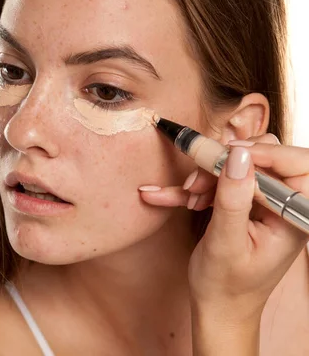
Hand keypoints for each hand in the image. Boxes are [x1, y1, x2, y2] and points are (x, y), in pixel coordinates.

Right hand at [140, 134, 308, 353]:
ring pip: (238, 165)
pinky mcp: (245, 204)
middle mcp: (284, 205)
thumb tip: (238, 156)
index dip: (263, 153)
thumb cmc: (227, 286)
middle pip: (264, 158)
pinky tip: (164, 195)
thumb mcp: (226, 242)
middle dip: (225, 164)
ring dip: (206, 176)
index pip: (296, 164)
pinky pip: (222, 181)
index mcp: (294, 216)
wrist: (218, 308)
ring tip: (188, 198)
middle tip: (197, 183)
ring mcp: (264, 203)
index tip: (225, 156)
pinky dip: (196, 187)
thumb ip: (234, 197)